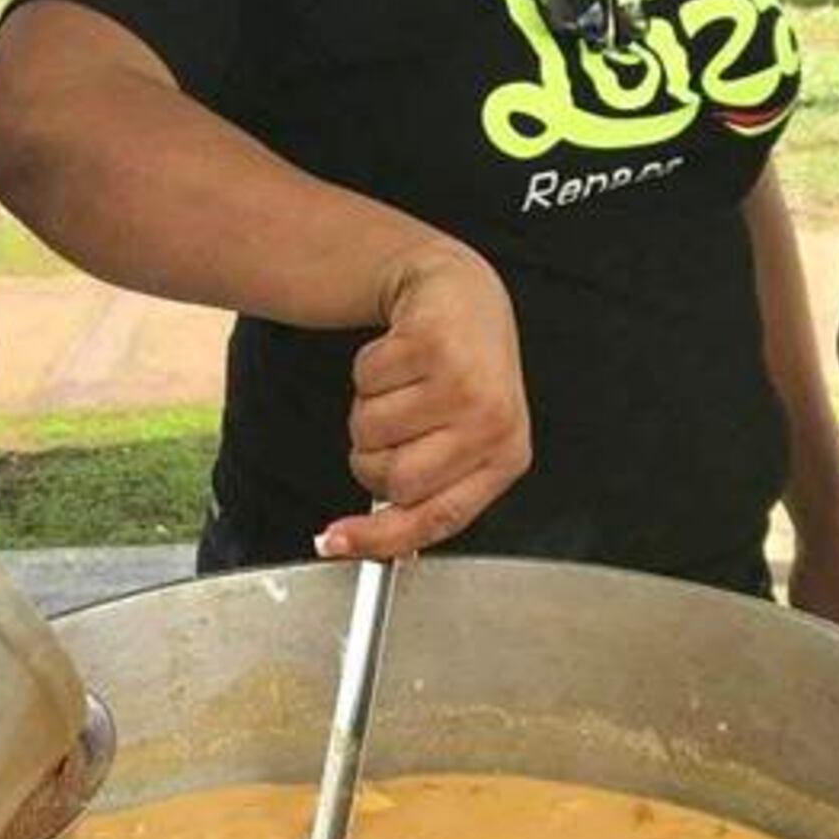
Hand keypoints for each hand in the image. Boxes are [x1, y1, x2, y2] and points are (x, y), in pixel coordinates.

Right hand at [316, 243, 532, 560]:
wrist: (462, 295)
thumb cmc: (463, 374)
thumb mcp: (460, 439)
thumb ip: (425, 490)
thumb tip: (355, 539)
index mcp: (505, 458)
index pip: (438, 518)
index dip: (379, 537)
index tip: (334, 542)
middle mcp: (492, 422)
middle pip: (395, 478)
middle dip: (372, 457)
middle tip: (391, 428)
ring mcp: (464, 381)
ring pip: (371, 428)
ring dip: (369, 409)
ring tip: (402, 386)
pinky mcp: (433, 342)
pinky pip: (364, 380)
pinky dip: (368, 369)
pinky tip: (400, 355)